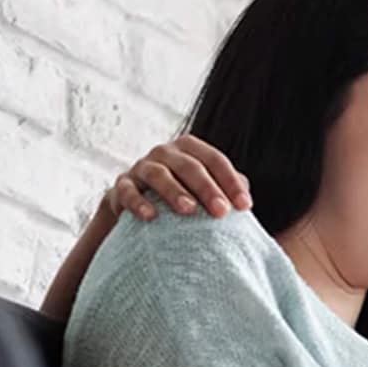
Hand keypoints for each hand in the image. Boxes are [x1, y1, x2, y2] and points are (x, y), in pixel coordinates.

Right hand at [106, 135, 250, 220]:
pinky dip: (138, 203)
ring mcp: (141, 167)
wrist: (137, 205)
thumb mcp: (204, 190)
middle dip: (207, 188)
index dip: (230, 182)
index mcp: (190, 150)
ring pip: (158, 174)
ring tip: (189, 210)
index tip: (245, 206)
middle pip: (189, 166)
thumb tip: (245, 199)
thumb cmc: (182, 196)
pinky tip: (151, 217)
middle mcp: (165, 153)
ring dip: (174, 191)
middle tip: (221, 212)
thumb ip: (226, 190)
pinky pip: (128, 191)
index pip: (215, 160)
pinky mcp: (122, 185)